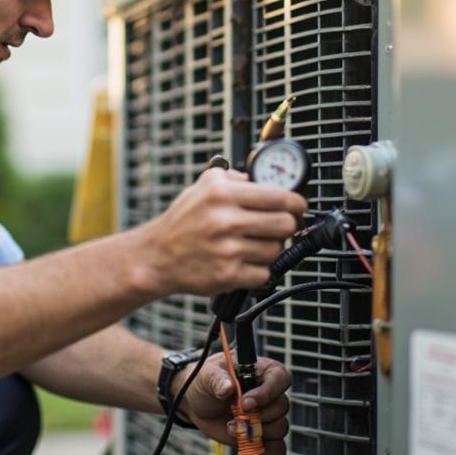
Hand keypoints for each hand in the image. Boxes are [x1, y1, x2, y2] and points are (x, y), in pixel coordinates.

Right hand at [141, 169, 305, 297]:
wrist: (156, 257)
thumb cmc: (182, 222)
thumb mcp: (203, 186)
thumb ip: (236, 179)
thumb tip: (270, 180)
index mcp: (221, 194)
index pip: (280, 196)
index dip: (297, 202)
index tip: (298, 206)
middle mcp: (225, 220)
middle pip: (285, 224)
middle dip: (286, 225)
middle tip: (277, 226)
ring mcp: (227, 250)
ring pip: (276, 249)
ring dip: (269, 247)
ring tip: (250, 244)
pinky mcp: (228, 275)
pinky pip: (264, 273)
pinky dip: (258, 269)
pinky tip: (242, 260)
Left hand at [176, 353, 291, 454]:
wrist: (197, 402)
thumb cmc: (205, 381)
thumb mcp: (207, 375)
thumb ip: (217, 379)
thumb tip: (228, 388)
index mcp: (263, 373)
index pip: (281, 379)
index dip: (267, 393)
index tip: (245, 404)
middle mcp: (270, 397)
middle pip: (281, 412)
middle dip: (257, 421)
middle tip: (233, 423)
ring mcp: (267, 421)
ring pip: (279, 436)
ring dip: (258, 443)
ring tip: (235, 441)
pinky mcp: (261, 442)